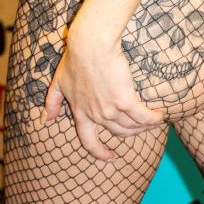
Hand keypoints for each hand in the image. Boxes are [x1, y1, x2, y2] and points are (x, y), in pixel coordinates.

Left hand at [43, 24, 164, 160]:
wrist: (90, 45)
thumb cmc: (74, 59)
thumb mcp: (58, 83)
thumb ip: (51, 103)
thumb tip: (43, 121)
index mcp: (80, 113)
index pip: (89, 142)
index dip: (99, 152)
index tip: (109, 157)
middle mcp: (96, 116)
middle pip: (117, 133)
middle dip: (129, 133)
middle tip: (138, 129)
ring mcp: (110, 110)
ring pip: (131, 126)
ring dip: (142, 126)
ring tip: (152, 120)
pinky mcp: (125, 100)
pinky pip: (143, 117)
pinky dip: (152, 119)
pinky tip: (159, 116)